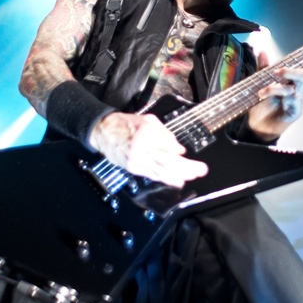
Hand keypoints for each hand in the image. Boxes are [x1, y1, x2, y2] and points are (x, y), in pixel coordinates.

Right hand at [88, 112, 207, 187]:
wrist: (102, 131)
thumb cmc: (124, 124)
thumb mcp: (148, 120)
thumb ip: (165, 134)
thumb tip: (178, 149)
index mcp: (146, 134)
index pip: (168, 146)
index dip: (180, 153)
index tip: (188, 155)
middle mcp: (142, 148)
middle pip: (168, 161)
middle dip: (186, 167)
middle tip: (200, 170)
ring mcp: (136, 160)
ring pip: (161, 171)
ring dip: (179, 176)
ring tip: (192, 177)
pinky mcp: (132, 168)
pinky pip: (152, 175)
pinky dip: (166, 180)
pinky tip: (176, 182)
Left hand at [246, 50, 302, 140]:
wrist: (258, 127)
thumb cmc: (262, 106)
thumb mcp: (260, 84)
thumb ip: (263, 68)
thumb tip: (263, 52)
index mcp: (290, 82)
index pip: (301, 70)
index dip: (297, 65)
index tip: (280, 64)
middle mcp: (296, 90)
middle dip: (292, 72)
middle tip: (276, 71)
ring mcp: (296, 102)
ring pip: (294, 89)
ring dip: (277, 88)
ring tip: (261, 92)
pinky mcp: (295, 112)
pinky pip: (294, 103)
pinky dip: (286, 99)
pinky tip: (277, 99)